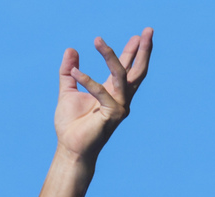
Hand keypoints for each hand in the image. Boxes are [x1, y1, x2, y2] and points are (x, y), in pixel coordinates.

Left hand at [55, 28, 153, 161]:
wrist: (69, 148)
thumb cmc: (71, 124)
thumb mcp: (67, 92)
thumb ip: (68, 72)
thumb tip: (70, 50)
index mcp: (113, 92)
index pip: (126, 68)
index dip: (132, 52)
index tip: (138, 35)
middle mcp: (121, 98)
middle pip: (137, 70)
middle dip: (143, 50)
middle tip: (147, 30)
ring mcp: (120, 106)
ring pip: (121, 75)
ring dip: (111, 56)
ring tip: (98, 40)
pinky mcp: (113, 114)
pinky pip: (101, 92)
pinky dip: (87, 81)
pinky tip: (75, 72)